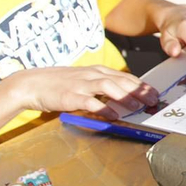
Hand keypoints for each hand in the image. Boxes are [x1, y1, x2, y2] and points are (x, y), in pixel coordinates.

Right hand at [12, 65, 157, 120]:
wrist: (31, 84)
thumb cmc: (58, 84)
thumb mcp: (83, 80)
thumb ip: (101, 86)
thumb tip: (121, 97)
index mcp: (96, 71)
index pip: (125, 76)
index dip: (141, 85)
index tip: (154, 94)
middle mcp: (91, 75)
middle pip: (121, 80)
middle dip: (140, 91)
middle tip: (153, 101)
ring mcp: (81, 85)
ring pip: (109, 87)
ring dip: (125, 97)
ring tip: (138, 107)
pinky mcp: (70, 96)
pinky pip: (90, 102)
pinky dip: (104, 108)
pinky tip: (113, 115)